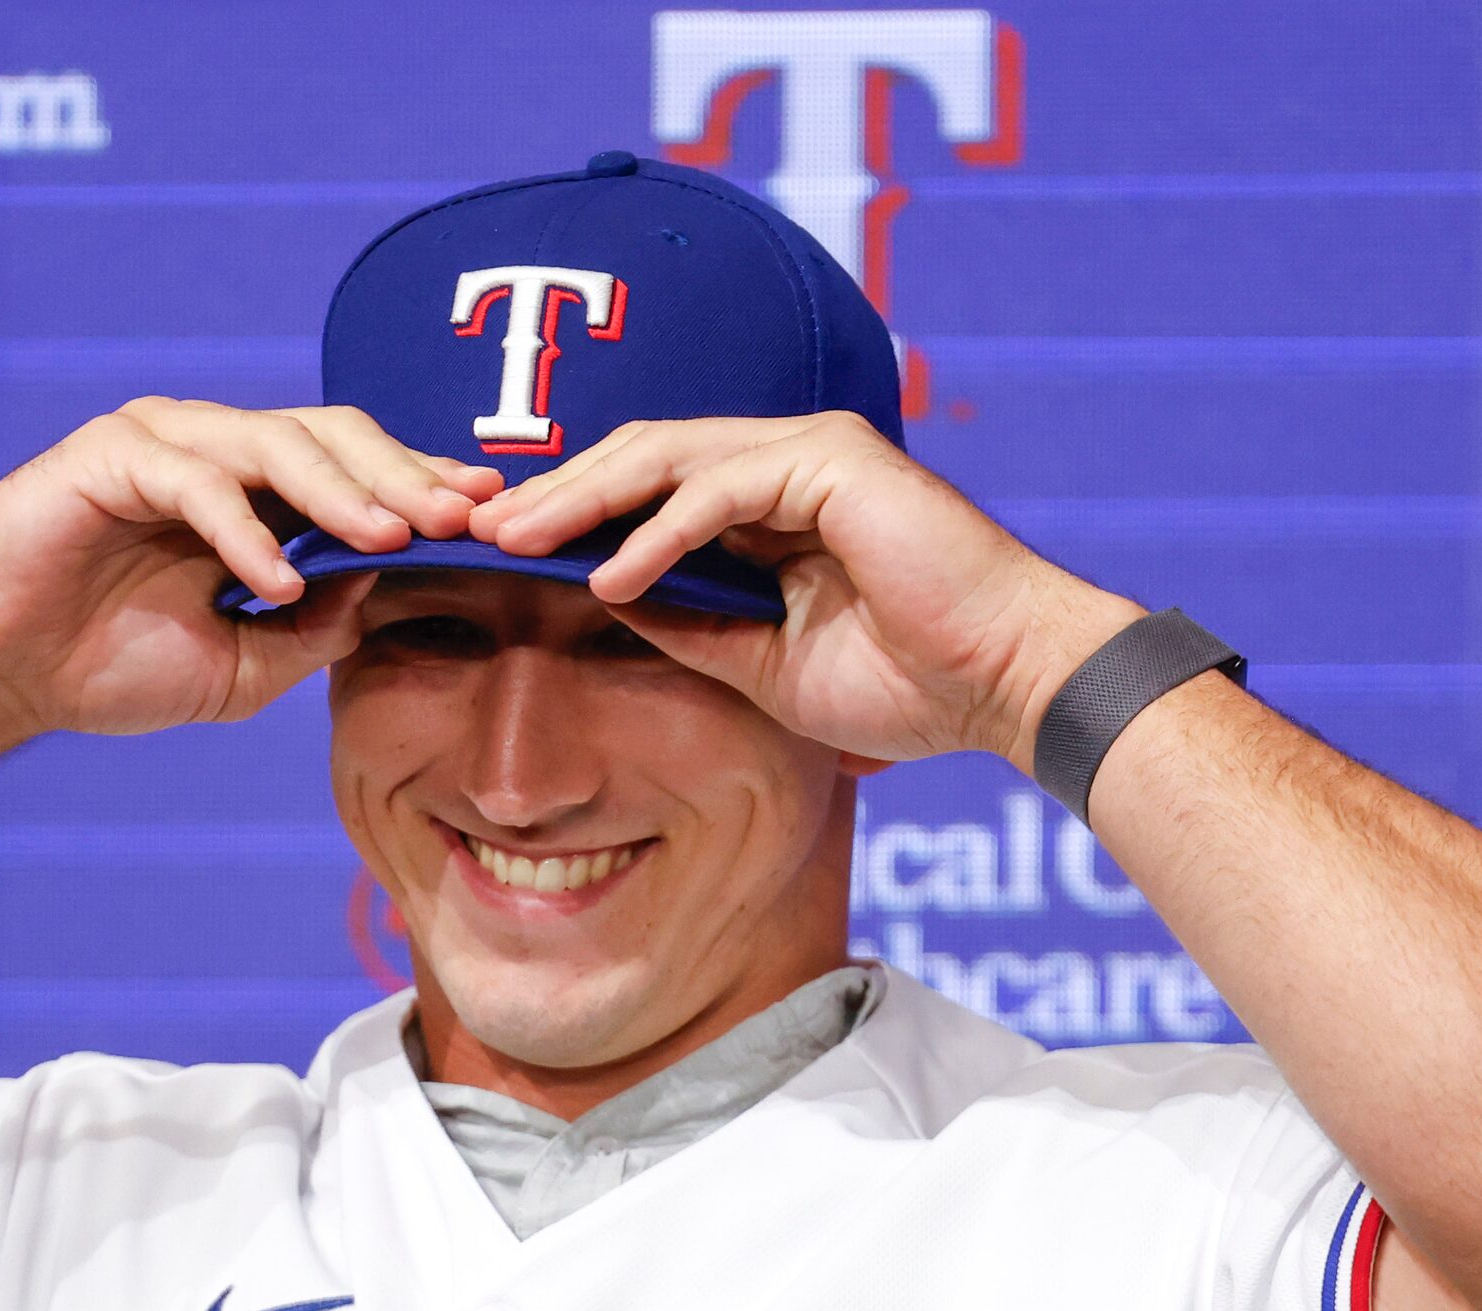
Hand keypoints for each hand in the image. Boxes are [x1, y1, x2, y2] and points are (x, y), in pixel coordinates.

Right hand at [0, 399, 503, 740]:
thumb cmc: (109, 666)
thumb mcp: (246, 666)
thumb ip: (318, 628)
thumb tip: (390, 588)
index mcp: (254, 491)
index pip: (358, 468)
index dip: (425, 488)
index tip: (492, 520)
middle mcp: (215, 450)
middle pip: (333, 437)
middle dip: (405, 478)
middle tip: (464, 517)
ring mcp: (162, 443)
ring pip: (274, 442)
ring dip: (341, 491)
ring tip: (391, 538)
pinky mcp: (108, 456)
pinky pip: (196, 481)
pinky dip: (244, 530)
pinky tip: (278, 580)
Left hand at [467, 412, 1140, 765]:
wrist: (1003, 687)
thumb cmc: (907, 682)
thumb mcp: (766, 663)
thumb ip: (694, 625)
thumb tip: (611, 609)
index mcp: (773, 499)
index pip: (649, 488)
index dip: (573, 517)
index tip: (502, 555)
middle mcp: (788, 459)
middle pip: (642, 456)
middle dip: (556, 493)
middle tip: (479, 530)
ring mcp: (812, 451)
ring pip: (668, 455)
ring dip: (586, 499)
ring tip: (519, 540)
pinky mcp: (835, 463)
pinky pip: (720, 488)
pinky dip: (658, 531)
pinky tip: (610, 576)